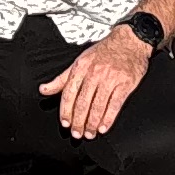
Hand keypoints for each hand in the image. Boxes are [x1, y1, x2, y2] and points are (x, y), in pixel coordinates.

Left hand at [40, 22, 152, 137]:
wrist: (130, 41)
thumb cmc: (105, 51)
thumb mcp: (80, 60)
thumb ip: (62, 78)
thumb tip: (44, 89)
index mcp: (81, 67)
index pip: (69, 93)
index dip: (66, 111)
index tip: (65, 123)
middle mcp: (95, 72)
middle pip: (83, 102)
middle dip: (78, 121)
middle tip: (77, 133)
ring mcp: (110, 78)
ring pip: (98, 106)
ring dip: (92, 123)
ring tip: (89, 133)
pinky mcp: (125, 84)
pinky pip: (115, 104)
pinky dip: (108, 118)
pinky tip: (103, 127)